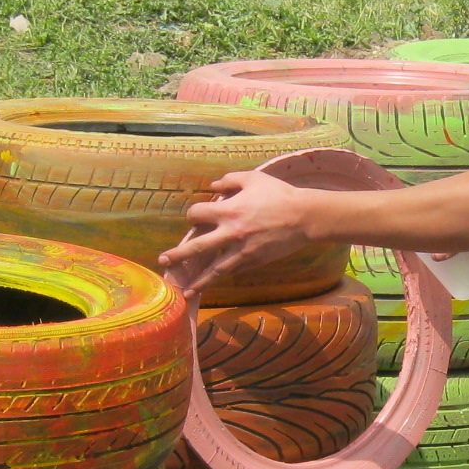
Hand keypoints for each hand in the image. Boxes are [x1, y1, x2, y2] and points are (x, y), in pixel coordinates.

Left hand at [156, 168, 308, 294]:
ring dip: (199, 281)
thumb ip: (229, 181)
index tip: (197, 217)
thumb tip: (212, 187)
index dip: (194, 215)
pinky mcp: (254, 261)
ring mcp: (243, 251)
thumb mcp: (253, 179)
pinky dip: (223, 277)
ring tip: (186, 289)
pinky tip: (214, 284)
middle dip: (178, 255)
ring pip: (215, 270)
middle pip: (197, 247)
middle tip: (164, 260)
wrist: (304, 217)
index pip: (197, 215)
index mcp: (229, 211)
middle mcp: (231, 234)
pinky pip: (234, 271)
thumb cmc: (279, 194)